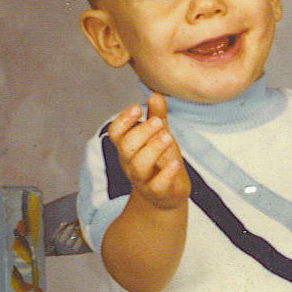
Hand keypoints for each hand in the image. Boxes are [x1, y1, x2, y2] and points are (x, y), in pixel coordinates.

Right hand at [108, 92, 190, 209]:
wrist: (167, 196)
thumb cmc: (160, 162)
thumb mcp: (160, 137)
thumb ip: (157, 117)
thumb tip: (156, 95)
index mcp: (128, 148)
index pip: (115, 133)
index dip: (123, 120)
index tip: (137, 107)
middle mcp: (130, 163)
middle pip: (126, 147)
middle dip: (141, 132)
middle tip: (159, 122)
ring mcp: (143, 180)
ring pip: (139, 165)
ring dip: (153, 149)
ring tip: (169, 137)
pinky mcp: (158, 193)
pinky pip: (157, 185)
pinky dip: (166, 174)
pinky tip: (176, 163)